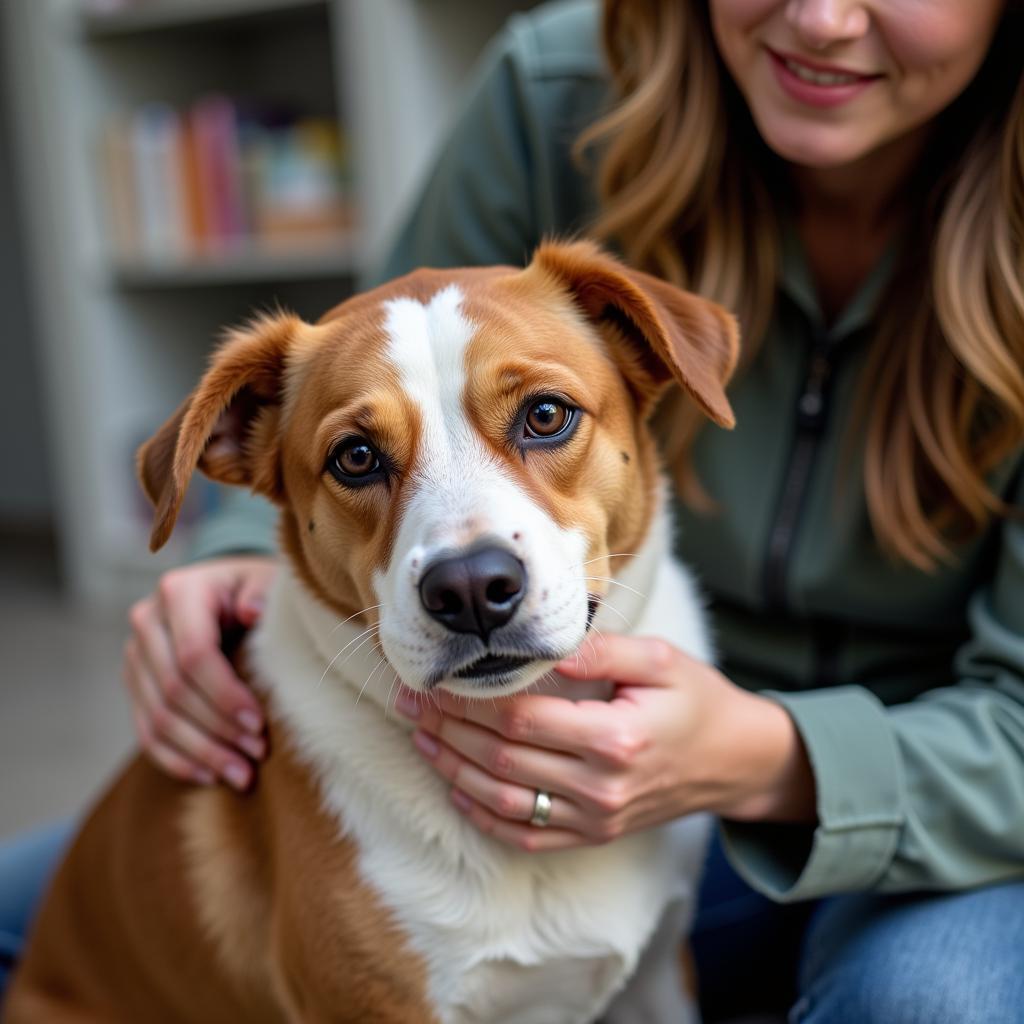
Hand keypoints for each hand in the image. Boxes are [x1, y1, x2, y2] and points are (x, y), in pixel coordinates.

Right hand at [123, 555, 276, 788]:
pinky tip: (210, 776)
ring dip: (202, 753)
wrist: (228, 590)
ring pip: (158, 718)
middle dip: (219, 730)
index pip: (194, 654)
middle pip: (174, 691)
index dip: (225, 695)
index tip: (259, 725)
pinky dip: (178, 759)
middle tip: (258, 754)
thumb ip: (262, 592)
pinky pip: (146, 732)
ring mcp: (135, 655)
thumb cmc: (255, 588)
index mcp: (179, 591)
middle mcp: (147, 621)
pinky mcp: (135, 683)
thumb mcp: (266, 580)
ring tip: (243, 775)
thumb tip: (252, 611)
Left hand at [395, 633, 815, 850]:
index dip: (467, 701)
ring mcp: (595, 820)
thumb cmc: (698, 701)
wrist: (735, 762)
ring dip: (452, 770)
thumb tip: (542, 643)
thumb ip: (601, 650)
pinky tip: (455, 787)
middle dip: (445, 729)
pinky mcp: (593, 835)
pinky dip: (482, 814)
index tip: (433, 679)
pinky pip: (525, 835)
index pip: (518, 720)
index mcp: (615, 739)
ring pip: (502, 801)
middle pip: (500, 760)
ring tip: (420, 737)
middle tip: (409, 702)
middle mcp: (600, 788)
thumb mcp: (660, 660)